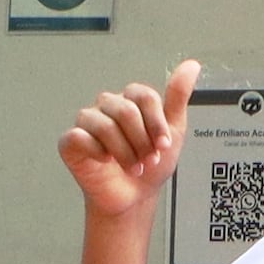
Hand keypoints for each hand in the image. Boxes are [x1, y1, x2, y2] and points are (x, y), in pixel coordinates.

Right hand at [60, 61, 196, 223]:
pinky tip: (105, 161)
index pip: (144, 96)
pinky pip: (80, 137)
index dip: (156, 123)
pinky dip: (97, 152)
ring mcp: (87, 122)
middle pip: (125, 111)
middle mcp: (107, 106)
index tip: (164, 145)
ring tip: (133, 167)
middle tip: (148, 160)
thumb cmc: (151, 165)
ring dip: (124, 152)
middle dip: (142, 142)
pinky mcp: (71, 141)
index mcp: (130, 99)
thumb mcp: (173, 132)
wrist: (135, 198)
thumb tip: (192, 66)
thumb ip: (178, 97)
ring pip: (105, 125)